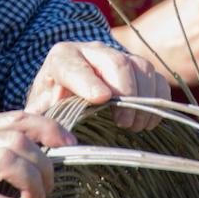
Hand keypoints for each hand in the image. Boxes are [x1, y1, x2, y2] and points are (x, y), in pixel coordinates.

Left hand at [23, 42, 169, 131]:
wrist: (65, 91)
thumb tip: (55, 145)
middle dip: (124, 92)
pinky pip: (157, 78)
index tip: (100, 99)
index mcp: (61, 59)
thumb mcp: (40, 113)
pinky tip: (147, 122)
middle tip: (122, 122)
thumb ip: (42, 124)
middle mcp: (91, 52)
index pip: (72, 64)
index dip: (86, 81)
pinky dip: (158, 100)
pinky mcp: (138, 69)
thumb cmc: (51, 106)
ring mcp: (118, 57)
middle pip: (116, 62)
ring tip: (133, 126)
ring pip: (141, 67)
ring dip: (143, 99)